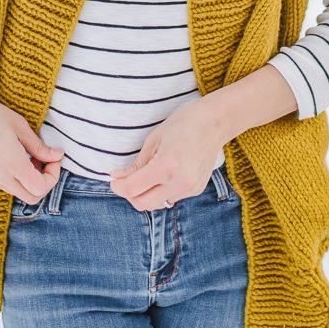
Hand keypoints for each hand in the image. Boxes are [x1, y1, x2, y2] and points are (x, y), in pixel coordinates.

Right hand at [0, 74, 63, 203]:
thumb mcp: (20, 126)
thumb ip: (39, 146)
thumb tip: (57, 156)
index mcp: (12, 164)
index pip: (40, 188)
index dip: (53, 176)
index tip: (53, 158)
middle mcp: (0, 176)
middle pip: (31, 198)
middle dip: (44, 183)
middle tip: (45, 161)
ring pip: (17, 191)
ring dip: (29, 180)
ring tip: (29, 155)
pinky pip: (4, 184)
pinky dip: (15, 176)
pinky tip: (13, 156)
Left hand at [108, 100, 222, 211]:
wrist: (214, 123)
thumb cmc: (183, 124)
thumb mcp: (154, 140)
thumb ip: (137, 164)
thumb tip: (118, 178)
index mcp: (165, 167)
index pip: (132, 189)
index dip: (117, 187)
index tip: (114, 180)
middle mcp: (179, 182)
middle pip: (142, 204)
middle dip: (130, 194)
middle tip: (126, 180)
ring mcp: (189, 189)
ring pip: (157, 204)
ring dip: (146, 194)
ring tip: (147, 175)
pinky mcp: (196, 190)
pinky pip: (171, 198)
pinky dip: (162, 191)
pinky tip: (165, 175)